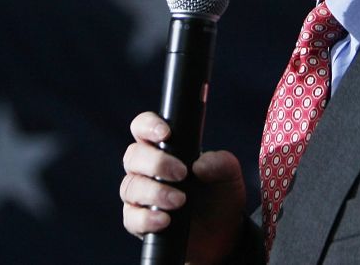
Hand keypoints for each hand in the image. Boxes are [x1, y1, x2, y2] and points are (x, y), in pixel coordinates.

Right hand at [120, 112, 246, 262]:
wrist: (223, 234)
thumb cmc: (220, 196)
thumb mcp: (229, 175)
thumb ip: (220, 163)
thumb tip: (199, 165)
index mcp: (163, 149)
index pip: (143, 128)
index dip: (148, 126)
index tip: (165, 134)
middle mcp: (146, 170)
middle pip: (133, 156)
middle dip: (156, 163)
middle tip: (182, 173)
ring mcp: (140, 196)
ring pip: (130, 187)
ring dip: (154, 192)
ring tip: (180, 200)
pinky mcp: (139, 222)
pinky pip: (131, 218)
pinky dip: (147, 218)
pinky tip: (165, 220)